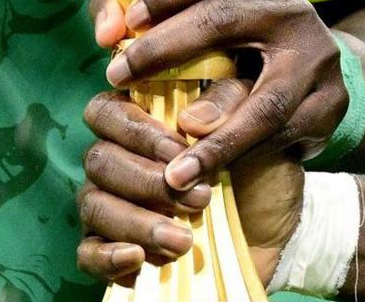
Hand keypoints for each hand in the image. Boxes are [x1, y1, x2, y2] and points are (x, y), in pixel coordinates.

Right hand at [76, 78, 303, 287]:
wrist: (276, 230)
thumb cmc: (260, 169)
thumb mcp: (260, 125)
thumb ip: (229, 106)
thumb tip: (189, 120)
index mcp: (145, 124)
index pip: (105, 112)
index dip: (134, 129)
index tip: (177, 150)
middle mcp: (119, 162)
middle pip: (98, 161)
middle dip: (147, 182)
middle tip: (198, 199)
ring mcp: (112, 206)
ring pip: (93, 206)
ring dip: (137, 222)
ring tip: (183, 240)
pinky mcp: (115, 250)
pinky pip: (88, 254)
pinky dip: (107, 257)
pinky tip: (136, 258)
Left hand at [95, 0, 346, 187]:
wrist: (316, 78)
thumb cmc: (238, 42)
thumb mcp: (204, 16)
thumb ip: (146, 13)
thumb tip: (106, 33)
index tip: (126, 22)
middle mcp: (294, 10)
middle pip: (225, 20)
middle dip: (164, 48)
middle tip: (116, 77)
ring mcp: (318, 59)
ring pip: (263, 99)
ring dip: (212, 135)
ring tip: (169, 168)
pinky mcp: (329, 105)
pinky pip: (278, 137)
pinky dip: (236, 156)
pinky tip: (200, 174)